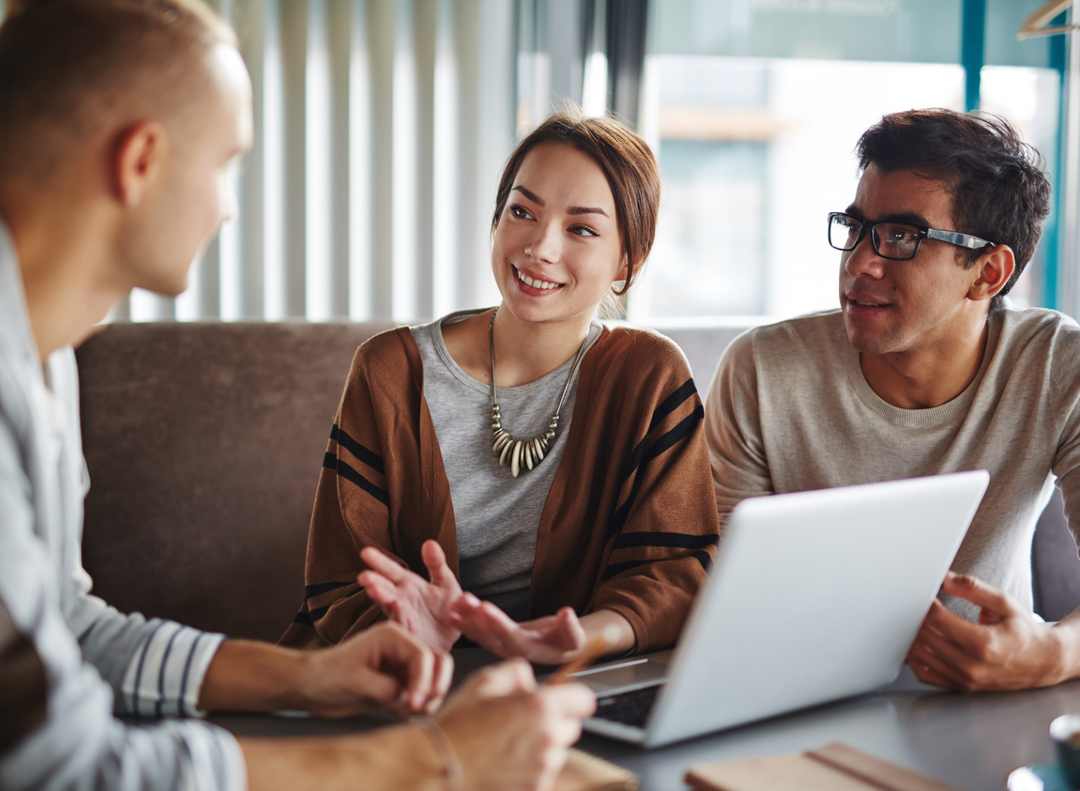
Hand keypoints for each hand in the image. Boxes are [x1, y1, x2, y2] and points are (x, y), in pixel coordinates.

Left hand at [299, 621, 452, 717]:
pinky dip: (419, 707)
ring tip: (407, 713)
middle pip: (438, 663)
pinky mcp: (400, 684)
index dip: (423, 682)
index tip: (414, 705)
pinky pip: (422, 694)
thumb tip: (411, 701)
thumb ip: (388, 690)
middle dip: (434, 687)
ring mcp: (402, 666)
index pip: (423, 656)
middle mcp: (402, 648)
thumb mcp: (357, 682)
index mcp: (391, 636)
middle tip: (418, 709)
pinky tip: (402, 715)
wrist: (310, 686)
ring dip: (429, 699)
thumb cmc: (327, 676)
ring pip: (434, 679)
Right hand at [358, 540, 462, 651]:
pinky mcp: (410, 634)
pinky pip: (403, 625)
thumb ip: (437, 564)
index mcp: (409, 584)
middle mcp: (401, 599)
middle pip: (384, 587)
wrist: (457, 635)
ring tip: (372, 590)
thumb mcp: (445, 582)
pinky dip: (398, 618)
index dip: (379, 561)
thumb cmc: (447, 607)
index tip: (366, 553)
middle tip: (364, 576)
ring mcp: (404, 616)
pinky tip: (395, 609)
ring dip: (381, 599)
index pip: (391, 570)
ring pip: (389, 606)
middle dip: (374, 582)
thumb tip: (429, 543)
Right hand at [435, 659, 596, 790]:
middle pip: (572, 727)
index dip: (572, 697)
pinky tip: (504, 764)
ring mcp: (543, 770)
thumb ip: (516, 672)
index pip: (584, 699)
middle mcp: (548, 739)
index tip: (561, 700)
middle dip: (554, 723)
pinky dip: (530, 770)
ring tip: (507, 746)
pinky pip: (543, 775)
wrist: (436, 767)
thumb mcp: (484, 682)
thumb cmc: (457, 727)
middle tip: (523, 723)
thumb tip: (530, 679)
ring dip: (541, 748)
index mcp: (540, 707)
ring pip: (557, 753)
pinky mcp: (535, 790)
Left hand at [449, 593, 586, 663]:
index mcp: (529, 650)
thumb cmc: (567, 642)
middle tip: (465, 601)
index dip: (498, 623)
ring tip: (456, 603)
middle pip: (491, 635)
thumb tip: (567, 614)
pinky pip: (478, 633)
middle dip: (476, 617)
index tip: (486, 608)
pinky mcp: (496, 640)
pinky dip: (465, 623)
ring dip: (468, 618)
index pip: (510, 637)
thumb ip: (571, 627)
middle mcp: (512, 651)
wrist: (560, 648)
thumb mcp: (575, 636)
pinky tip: (452, 614)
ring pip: (481, 634)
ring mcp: (501, 647)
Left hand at [906, 571, 1067, 691]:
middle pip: (924, 637)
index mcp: (983, 643)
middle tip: (916, 606)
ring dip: (912, 637)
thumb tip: (945, 578)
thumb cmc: (1023, 632)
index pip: (937, 620)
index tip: (924, 595)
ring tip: (917, 622)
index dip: (925, 604)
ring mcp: (965, 679)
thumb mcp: (1003, 603)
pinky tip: (920, 644)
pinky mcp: (961, 687)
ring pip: (920, 657)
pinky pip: (925, 675)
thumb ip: (973, 588)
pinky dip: (916, 660)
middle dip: (916, 618)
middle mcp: (972, 665)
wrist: (1043, 661)